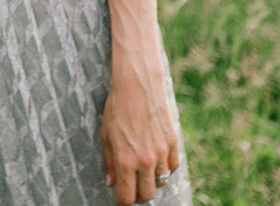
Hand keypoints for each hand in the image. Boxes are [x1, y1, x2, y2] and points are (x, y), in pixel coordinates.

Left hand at [100, 66, 179, 203]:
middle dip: (138, 194)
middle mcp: (145, 160)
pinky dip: (165, 167)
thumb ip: (110, 162)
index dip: (122, 201)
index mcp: (125, 160)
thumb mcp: (106, 135)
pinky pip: (172, 166)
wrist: (138, 86)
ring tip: (143, 168)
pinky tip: (156, 158)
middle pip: (147, 195)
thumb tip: (111, 183)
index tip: (120, 198)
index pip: (127, 196)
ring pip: (161, 181)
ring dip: (152, 179)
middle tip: (132, 186)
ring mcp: (161, 152)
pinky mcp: (173, 143)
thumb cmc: (117, 108)